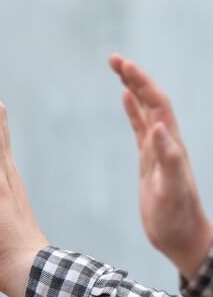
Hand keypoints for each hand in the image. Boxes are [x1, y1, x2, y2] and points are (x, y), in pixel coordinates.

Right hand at [110, 54, 212, 277]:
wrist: (182, 237)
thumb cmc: (178, 218)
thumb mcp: (172, 190)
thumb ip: (169, 158)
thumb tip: (158, 126)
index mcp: (171, 145)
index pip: (156, 104)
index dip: (141, 82)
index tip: (122, 65)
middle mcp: (166, 142)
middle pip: (151, 100)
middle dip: (134, 77)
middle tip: (113, 59)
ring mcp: (158, 150)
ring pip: (146, 111)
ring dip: (133, 89)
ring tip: (118, 70)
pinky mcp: (149, 161)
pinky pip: (140, 129)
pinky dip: (133, 111)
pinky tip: (126, 101)